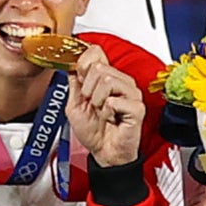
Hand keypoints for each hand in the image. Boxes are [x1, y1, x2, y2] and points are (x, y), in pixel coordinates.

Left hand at [66, 47, 149, 171]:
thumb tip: (68, 65)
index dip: (83, 66)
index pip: (96, 52)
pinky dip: (106, 113)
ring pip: (107, 81)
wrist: (103, 153)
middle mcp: (121, 81)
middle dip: (87, 89)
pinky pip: (114, 101)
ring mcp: (131, 93)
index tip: (80, 82)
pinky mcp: (137, 107)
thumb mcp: (74, 105)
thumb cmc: (94, 131)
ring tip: (101, 111)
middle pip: (98, 67)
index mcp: (107, 77)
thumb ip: (73, 84)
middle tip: (92, 104)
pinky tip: (111, 119)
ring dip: (97, 101)